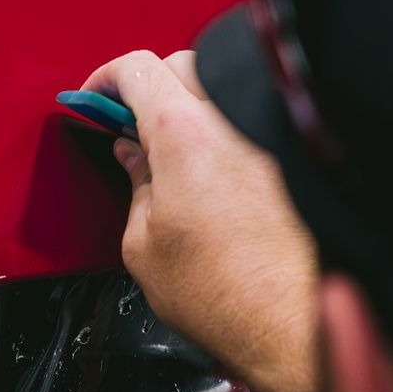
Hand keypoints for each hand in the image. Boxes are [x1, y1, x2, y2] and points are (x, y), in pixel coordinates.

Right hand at [84, 49, 319, 391]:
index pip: (138, 69)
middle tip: (128, 124)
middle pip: (182, 66)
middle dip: (149, 86)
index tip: (96, 98)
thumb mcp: (143, 244)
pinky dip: (227, 128)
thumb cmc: (222, 296)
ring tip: (172, 147)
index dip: (107, 79)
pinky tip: (213, 164)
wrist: (293, 325)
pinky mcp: (296, 157)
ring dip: (192, 105)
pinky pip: (253, 120)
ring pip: (222, 89)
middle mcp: (233, 118)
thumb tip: (134, 155)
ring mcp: (270, 134)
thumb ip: (135, 184)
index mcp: (183, 133)